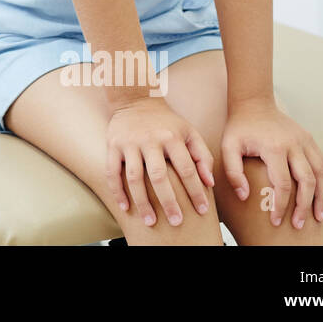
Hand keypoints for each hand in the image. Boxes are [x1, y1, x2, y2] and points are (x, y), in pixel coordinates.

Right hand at [105, 97, 215, 227]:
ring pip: (134, 177)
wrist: (135, 99)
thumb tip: (210, 182)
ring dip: (142, 202)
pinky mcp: (113, 145)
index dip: (196, 191)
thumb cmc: (167, 121)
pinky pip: (112, 172)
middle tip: (177, 222)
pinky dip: (117, 191)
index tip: (202, 210)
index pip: (187, 169)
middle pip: (159, 176)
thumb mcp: (189, 132)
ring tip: (150, 222)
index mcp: (172, 137)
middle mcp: (150, 140)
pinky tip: (125, 207)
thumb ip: (202, 155)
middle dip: (168, 202)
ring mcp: (129, 143)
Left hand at [222, 97, 322, 228]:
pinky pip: (321, 163)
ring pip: (320, 173)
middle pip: (306, 181)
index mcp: (273, 147)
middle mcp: (294, 144)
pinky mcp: (309, 139)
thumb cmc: (239, 128)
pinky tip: (320, 196)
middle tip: (298, 225)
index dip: (281, 205)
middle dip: (304, 206)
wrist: (253, 103)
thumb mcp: (228, 148)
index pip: (282, 184)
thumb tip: (245, 196)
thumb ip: (233, 172)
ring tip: (318, 216)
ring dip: (321, 196)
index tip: (276, 220)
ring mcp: (304, 140)